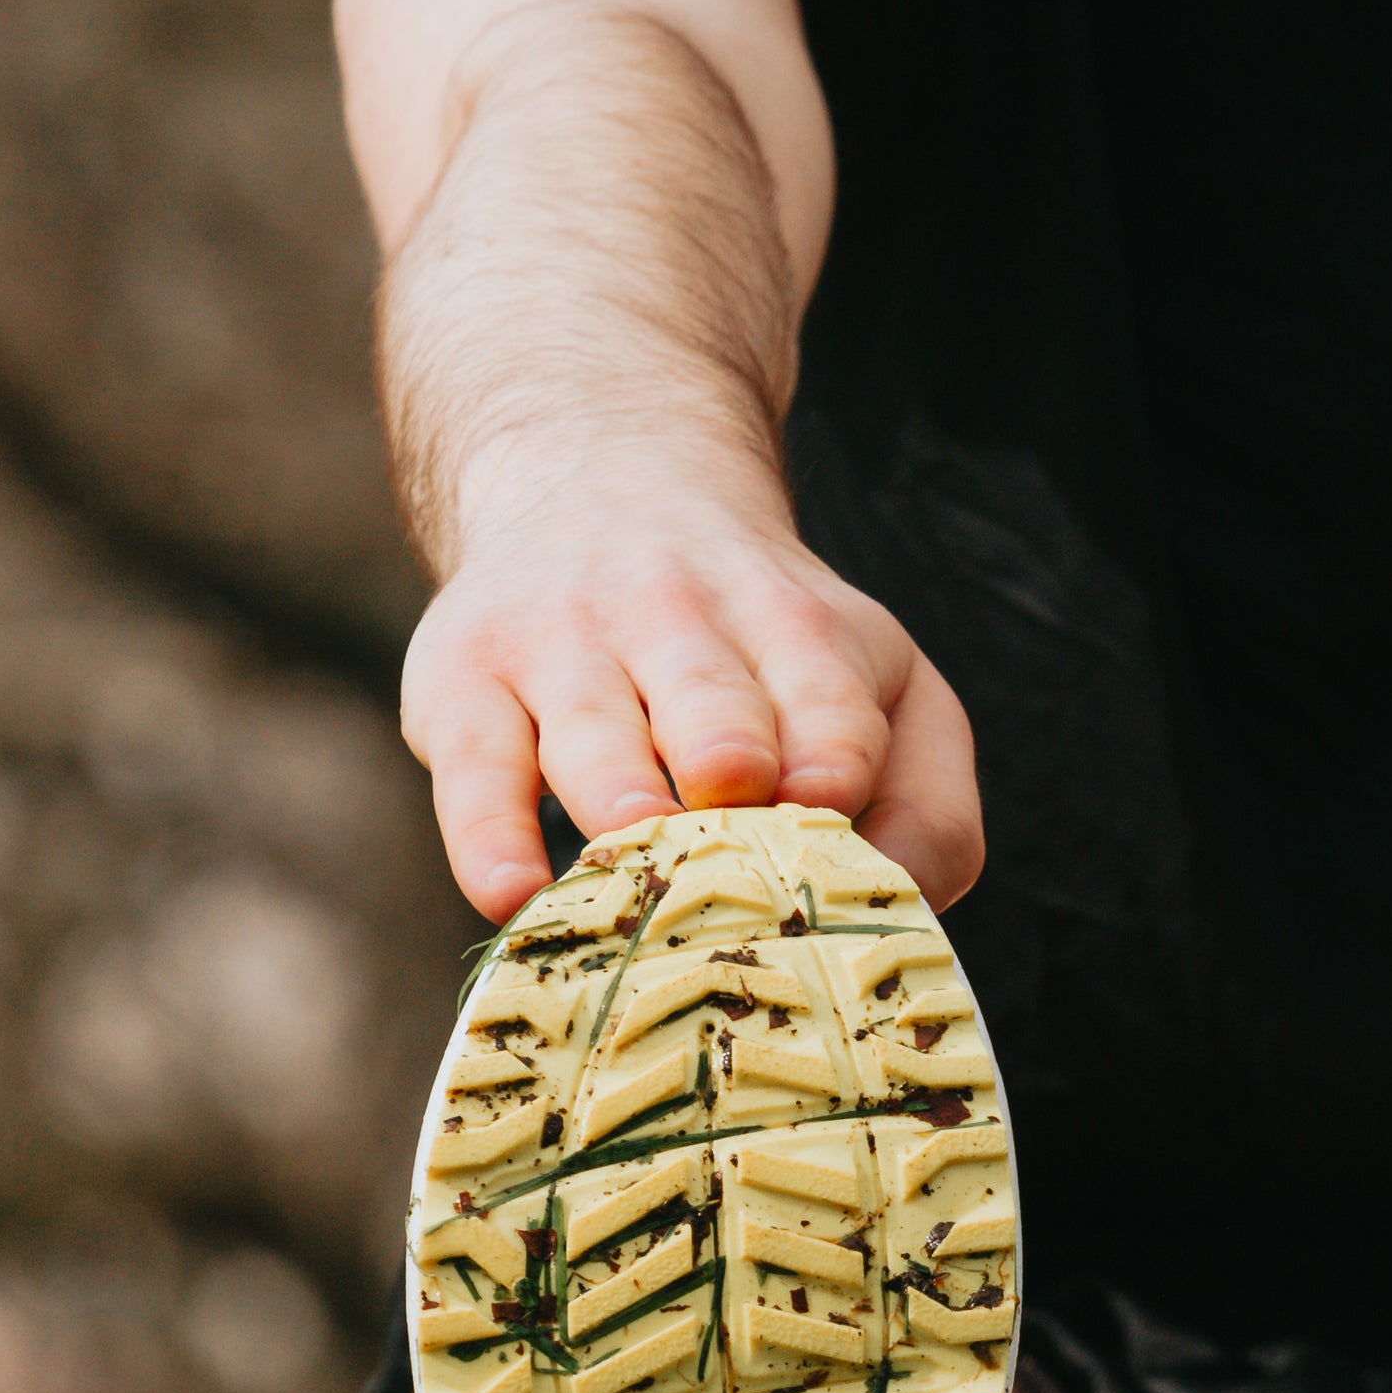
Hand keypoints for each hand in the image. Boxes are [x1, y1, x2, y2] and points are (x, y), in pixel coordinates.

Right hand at [398, 484, 982, 922]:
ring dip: (621, 807)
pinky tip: (515, 894)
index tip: (828, 809)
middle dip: (727, 764)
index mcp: (801, 632)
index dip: (833, 761)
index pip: (830, 703)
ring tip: (632, 873)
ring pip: (597, 743)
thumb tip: (903, 914)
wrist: (598, 478)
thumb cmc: (763, 644)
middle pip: (714, 716)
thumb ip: (927, 798)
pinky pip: (475, 768)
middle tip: (734, 824)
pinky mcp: (464, 683)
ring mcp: (563, 648)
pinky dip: (489, 836)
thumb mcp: (877, 679)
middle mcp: (679, 623)